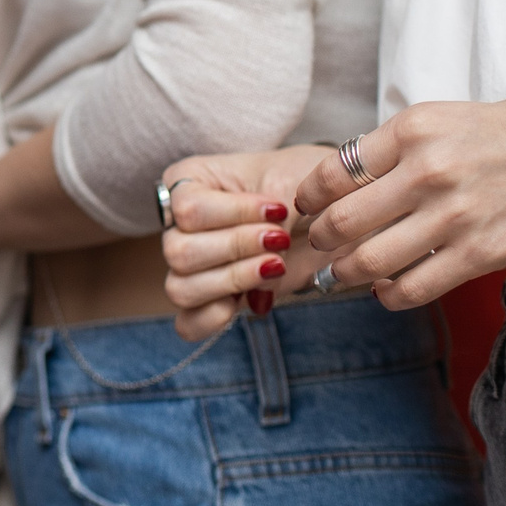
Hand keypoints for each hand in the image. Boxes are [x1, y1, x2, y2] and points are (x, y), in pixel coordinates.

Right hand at [158, 146, 332, 340]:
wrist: (326, 205)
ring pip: (180, 288)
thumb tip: (264, 272)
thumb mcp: (291, 185)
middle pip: (180, 252)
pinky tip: (246, 303)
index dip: (234, 214)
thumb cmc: (301, 182)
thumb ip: (272, 221)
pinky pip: (188, 322)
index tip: (277, 209)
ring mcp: (193, 264)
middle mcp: (179, 225)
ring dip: (232, 280)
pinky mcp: (212, 297)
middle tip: (280, 239)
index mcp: (186, 182)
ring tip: (274, 267)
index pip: (188, 209)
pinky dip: (212, 320)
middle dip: (237, 248)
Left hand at [296, 96, 505, 310]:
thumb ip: (405, 145)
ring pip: (370, 259)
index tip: (304, 208)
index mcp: (413, 128)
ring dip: (346, 273)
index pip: (333, 170)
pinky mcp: (482, 254)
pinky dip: (390, 295)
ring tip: (343, 275)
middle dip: (319, 239)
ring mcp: (454, 215)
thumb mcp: (453, 117)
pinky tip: (387, 291)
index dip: (309, 197)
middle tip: (317, 245)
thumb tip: (355, 174)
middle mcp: (426, 170)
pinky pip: (414, 286)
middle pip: (341, 219)